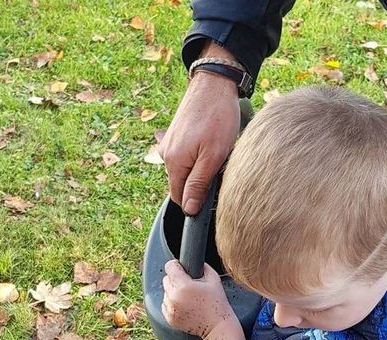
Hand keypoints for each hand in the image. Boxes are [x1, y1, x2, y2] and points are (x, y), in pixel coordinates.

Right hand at [160, 48, 239, 215]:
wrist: (214, 82)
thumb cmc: (218, 118)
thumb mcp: (213, 157)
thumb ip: (198, 184)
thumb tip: (188, 210)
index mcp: (174, 163)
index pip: (180, 199)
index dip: (197, 201)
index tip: (215, 192)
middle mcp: (166, 154)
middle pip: (182, 184)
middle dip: (199, 184)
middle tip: (220, 168)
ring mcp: (169, 143)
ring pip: (185, 169)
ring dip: (199, 168)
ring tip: (216, 152)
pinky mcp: (175, 134)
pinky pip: (185, 155)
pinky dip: (196, 155)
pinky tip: (207, 144)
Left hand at [162, 261, 236, 339]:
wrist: (217, 327)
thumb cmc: (218, 303)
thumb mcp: (213, 279)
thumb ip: (202, 266)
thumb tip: (194, 261)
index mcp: (183, 286)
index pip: (169, 266)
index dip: (176, 265)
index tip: (182, 268)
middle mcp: (173, 297)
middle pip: (166, 279)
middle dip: (176, 280)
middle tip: (189, 286)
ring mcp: (170, 309)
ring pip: (165, 293)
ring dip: (174, 293)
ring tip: (188, 298)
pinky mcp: (169, 319)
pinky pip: (165, 305)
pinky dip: (172, 304)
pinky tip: (185, 306)